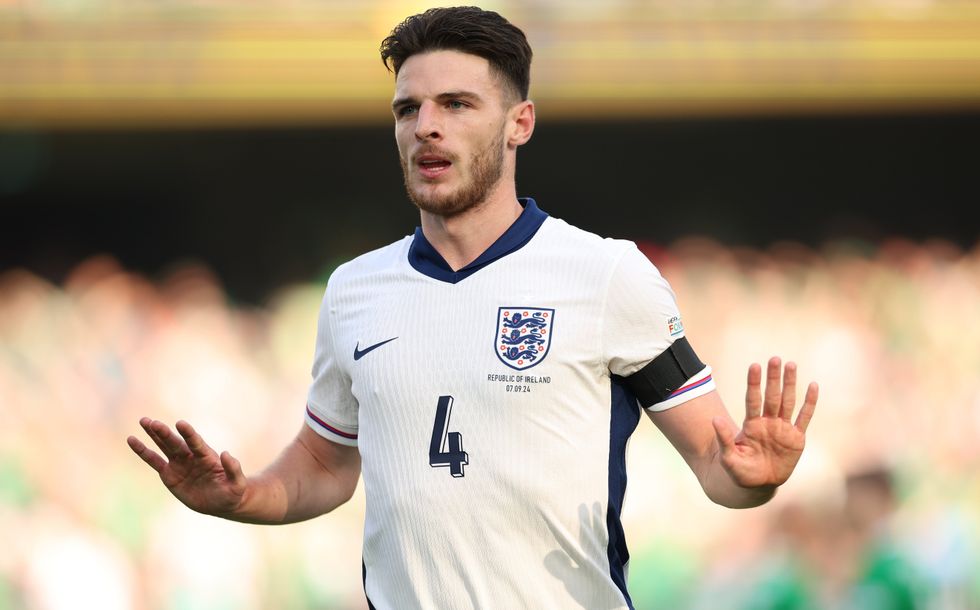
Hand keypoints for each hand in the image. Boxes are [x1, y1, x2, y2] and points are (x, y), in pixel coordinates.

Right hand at [127, 418, 246, 516]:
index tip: (180, 423)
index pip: (196, 443)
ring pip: (164, 446)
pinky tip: (132, 440)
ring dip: (154, 434)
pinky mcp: (169, 474)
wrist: (222, 501)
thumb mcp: (237, 484)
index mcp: (207, 456)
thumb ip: (234, 469)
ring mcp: (179, 464)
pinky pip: (153, 461)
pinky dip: (143, 451)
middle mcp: (191, 457)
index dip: (189, 434)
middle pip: (176, 442)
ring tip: (144, 421)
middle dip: (164, 433)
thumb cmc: (232, 491)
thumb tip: (226, 453)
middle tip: (152, 422)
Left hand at [711, 357, 817, 489]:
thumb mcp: (728, 457)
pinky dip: (810, 403)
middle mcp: (767, 422)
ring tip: (791, 364)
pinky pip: (804, 417)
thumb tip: (714, 419)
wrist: (758, 485)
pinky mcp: (796, 438)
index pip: (752, 400)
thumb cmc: (740, 470)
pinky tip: (813, 386)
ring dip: (790, 384)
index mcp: (751, 425)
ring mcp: (783, 429)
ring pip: (788, 402)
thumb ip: (724, 438)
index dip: (754, 383)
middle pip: (771, 396)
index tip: (754, 366)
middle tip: (775, 358)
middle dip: (773, 378)